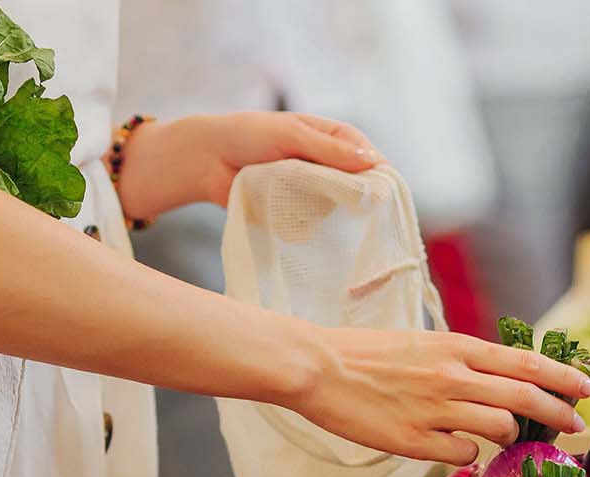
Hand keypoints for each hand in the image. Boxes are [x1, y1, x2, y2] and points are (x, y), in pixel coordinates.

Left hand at [115, 112, 381, 222]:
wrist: (206, 160)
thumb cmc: (248, 136)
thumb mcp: (291, 135)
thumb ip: (329, 150)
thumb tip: (372, 162)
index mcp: (333, 137)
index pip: (369, 157)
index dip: (379, 176)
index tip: (383, 197)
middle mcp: (328, 163)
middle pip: (359, 186)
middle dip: (358, 199)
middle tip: (360, 216)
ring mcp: (312, 188)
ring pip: (338, 208)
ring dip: (331, 213)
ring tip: (322, 218)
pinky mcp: (296, 210)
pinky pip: (314, 222)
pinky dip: (311, 225)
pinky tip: (304, 227)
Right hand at [282, 327, 589, 465]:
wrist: (318, 367)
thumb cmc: (368, 354)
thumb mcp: (425, 344)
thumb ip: (463, 361)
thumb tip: (500, 382)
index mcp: (457, 347)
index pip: (526, 361)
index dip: (564, 377)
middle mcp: (453, 375)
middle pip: (525, 396)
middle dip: (559, 413)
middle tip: (577, 426)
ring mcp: (435, 409)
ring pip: (500, 428)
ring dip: (510, 437)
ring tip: (502, 437)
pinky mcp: (413, 441)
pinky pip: (461, 453)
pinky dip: (466, 452)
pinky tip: (452, 446)